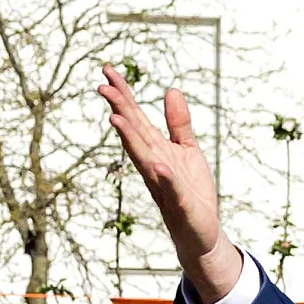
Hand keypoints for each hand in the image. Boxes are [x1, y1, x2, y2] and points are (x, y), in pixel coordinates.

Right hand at [96, 73, 244, 303]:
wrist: (202, 232)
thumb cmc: (192, 191)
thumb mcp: (188, 150)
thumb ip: (179, 123)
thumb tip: (170, 89)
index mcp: (156, 149)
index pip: (136, 118)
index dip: (123, 94)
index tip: (108, 71)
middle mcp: (153, 165)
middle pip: (134, 134)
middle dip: (119, 110)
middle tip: (101, 86)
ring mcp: (164, 185)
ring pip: (144, 159)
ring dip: (130, 140)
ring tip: (116, 119)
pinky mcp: (180, 204)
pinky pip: (172, 190)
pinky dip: (165, 178)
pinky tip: (158, 166)